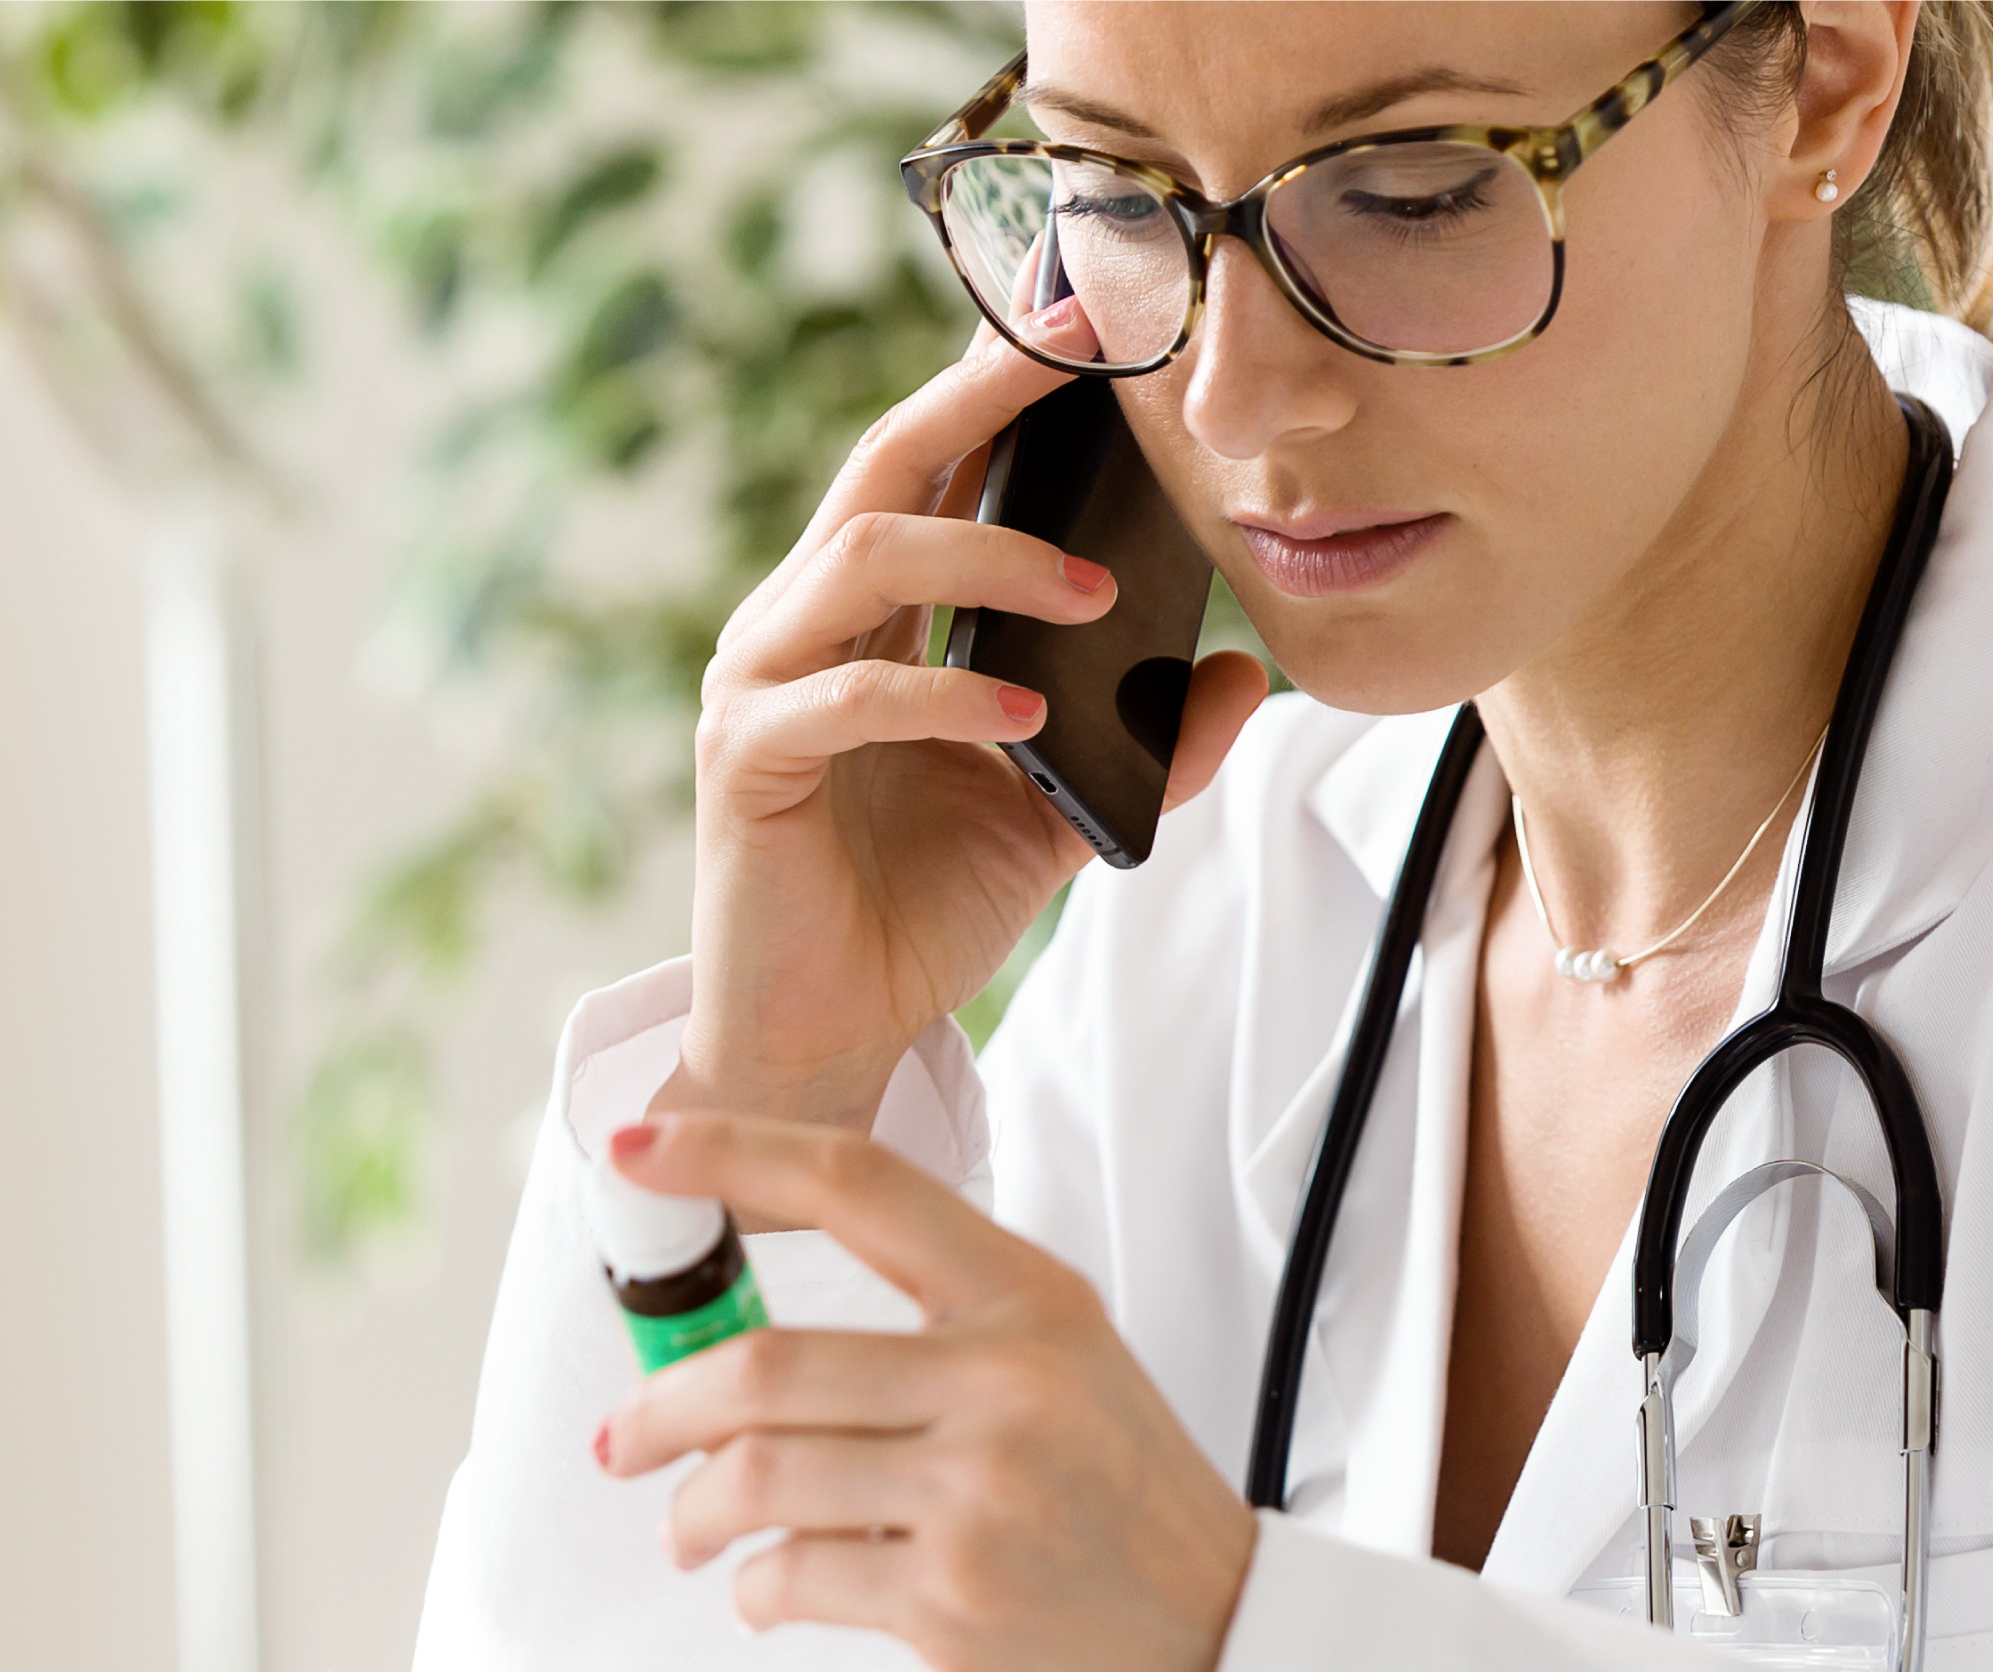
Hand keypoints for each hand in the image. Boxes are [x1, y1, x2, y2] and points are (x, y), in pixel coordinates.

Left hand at [594, 1114, 1257, 1671]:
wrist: (1226, 1647)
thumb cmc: (1130, 1509)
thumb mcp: (1068, 1371)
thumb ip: (940, 1333)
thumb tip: (753, 1343)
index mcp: (1032, 1299)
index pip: (860, 1185)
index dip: (733, 1154)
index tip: (640, 1150)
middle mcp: (1008, 1379)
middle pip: (766, 1363)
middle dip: (660, 1405)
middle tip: (622, 1437)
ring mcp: (980, 1491)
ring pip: (756, 1476)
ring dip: (691, 1512)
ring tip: (689, 1532)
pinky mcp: (951, 1601)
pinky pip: (790, 1577)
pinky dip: (753, 1591)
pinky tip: (768, 1594)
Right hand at [661, 298, 1271, 1135]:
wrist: (826, 1034)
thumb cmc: (921, 906)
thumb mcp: (1057, 809)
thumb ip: (1143, 744)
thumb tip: (1248, 679)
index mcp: (871, 613)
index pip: (935, 467)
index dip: (1002, 388)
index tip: (1088, 317)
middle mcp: (803, 621)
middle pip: (884, 468)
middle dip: (980, 398)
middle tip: (1077, 351)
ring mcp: (760, 684)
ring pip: (860, 559)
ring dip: (988, 557)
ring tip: (1097, 593)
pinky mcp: (743, 764)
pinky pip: (842, 701)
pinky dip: (941, 694)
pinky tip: (1025, 711)